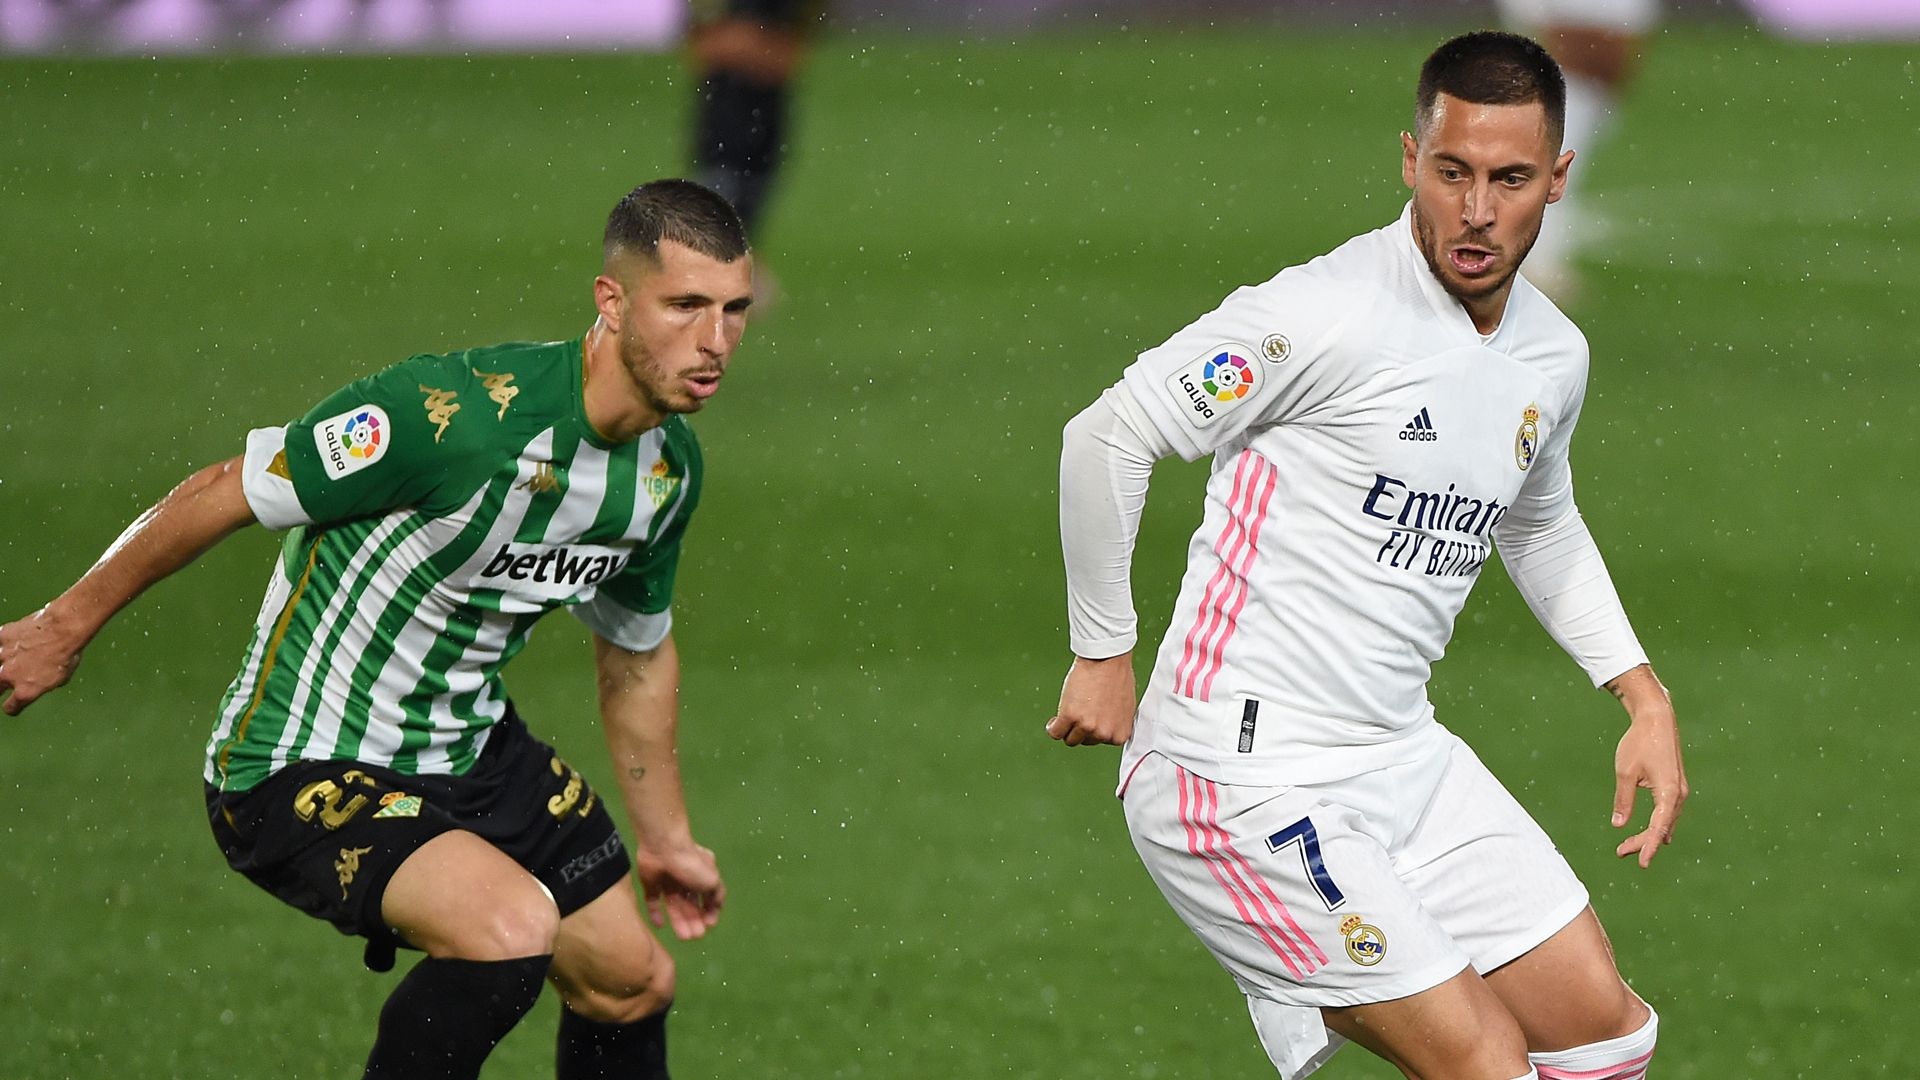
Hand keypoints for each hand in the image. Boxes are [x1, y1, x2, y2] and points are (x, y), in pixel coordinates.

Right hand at [0, 605, 87, 716]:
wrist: (63, 628)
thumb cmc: (68, 652)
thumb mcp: (63, 677)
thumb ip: (46, 683)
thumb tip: (44, 681)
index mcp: (25, 691)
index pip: (11, 707)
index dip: (14, 707)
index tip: (15, 704)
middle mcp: (9, 676)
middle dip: (1, 687)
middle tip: (6, 683)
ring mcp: (2, 656)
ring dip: (1, 665)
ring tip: (8, 662)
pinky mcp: (2, 637)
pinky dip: (3, 644)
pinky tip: (8, 643)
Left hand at [633, 840, 724, 940]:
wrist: (663, 848)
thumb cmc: (692, 864)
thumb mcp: (712, 880)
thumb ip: (717, 896)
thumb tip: (716, 909)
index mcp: (702, 875)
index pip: (707, 897)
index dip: (709, 912)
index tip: (709, 924)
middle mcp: (686, 879)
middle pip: (690, 904)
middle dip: (694, 920)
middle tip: (695, 936)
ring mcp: (668, 882)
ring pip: (674, 906)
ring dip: (679, 921)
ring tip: (683, 937)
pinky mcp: (651, 884)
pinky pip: (654, 902)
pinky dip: (656, 914)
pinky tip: (661, 925)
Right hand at [1046, 653, 1135, 746]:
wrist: (1107, 659)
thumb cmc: (1117, 676)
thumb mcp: (1124, 708)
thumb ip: (1114, 723)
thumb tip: (1105, 729)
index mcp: (1119, 734)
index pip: (1101, 743)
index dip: (1094, 730)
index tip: (1090, 721)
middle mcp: (1104, 734)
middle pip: (1085, 741)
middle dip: (1082, 728)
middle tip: (1081, 712)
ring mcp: (1087, 726)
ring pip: (1069, 739)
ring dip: (1067, 728)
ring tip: (1067, 714)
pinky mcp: (1070, 716)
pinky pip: (1056, 732)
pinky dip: (1053, 728)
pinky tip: (1054, 721)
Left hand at [1607, 667, 1687, 868]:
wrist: (1657, 720)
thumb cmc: (1639, 743)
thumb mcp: (1625, 772)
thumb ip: (1623, 800)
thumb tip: (1618, 825)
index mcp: (1668, 793)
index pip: (1658, 828)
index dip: (1649, 847)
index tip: (1642, 863)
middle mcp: (1679, 795)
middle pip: (1662, 828)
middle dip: (1643, 843)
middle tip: (1620, 853)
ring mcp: (1679, 791)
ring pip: (1666, 822)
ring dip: (1649, 834)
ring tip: (1627, 847)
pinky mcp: (1676, 786)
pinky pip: (1668, 813)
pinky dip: (1657, 824)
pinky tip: (1650, 834)